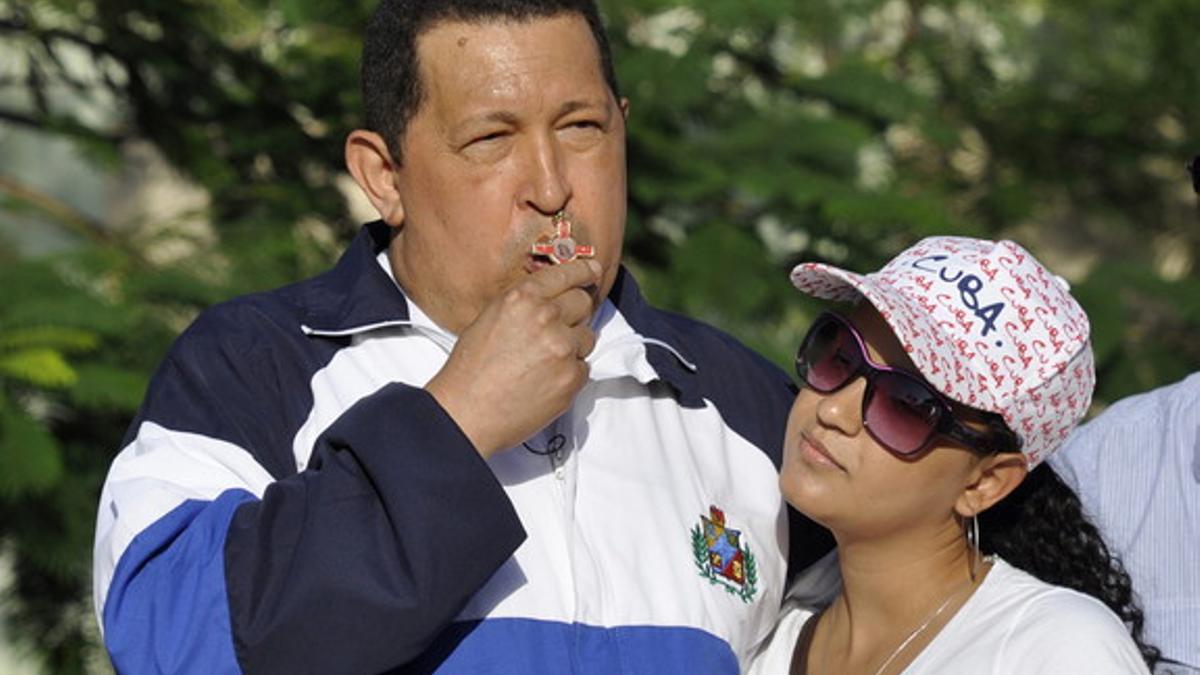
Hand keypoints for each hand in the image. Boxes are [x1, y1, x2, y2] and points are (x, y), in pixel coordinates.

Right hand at [425, 259, 601, 457]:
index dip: (583, 271)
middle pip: (583, 302)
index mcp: (522, 298)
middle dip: (576, 312)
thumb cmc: (471, 369)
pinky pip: (584, 368)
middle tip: (560, 328)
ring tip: (543, 361)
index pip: (566, 274)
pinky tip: (544, 381)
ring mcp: (562, 348)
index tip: (593, 271)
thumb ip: (525, 304)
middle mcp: (545, 317)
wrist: (467, 413)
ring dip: (573, 346)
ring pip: (587, 337)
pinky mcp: (572, 377)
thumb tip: (553, 299)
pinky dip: (569, 374)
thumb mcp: (491, 318)